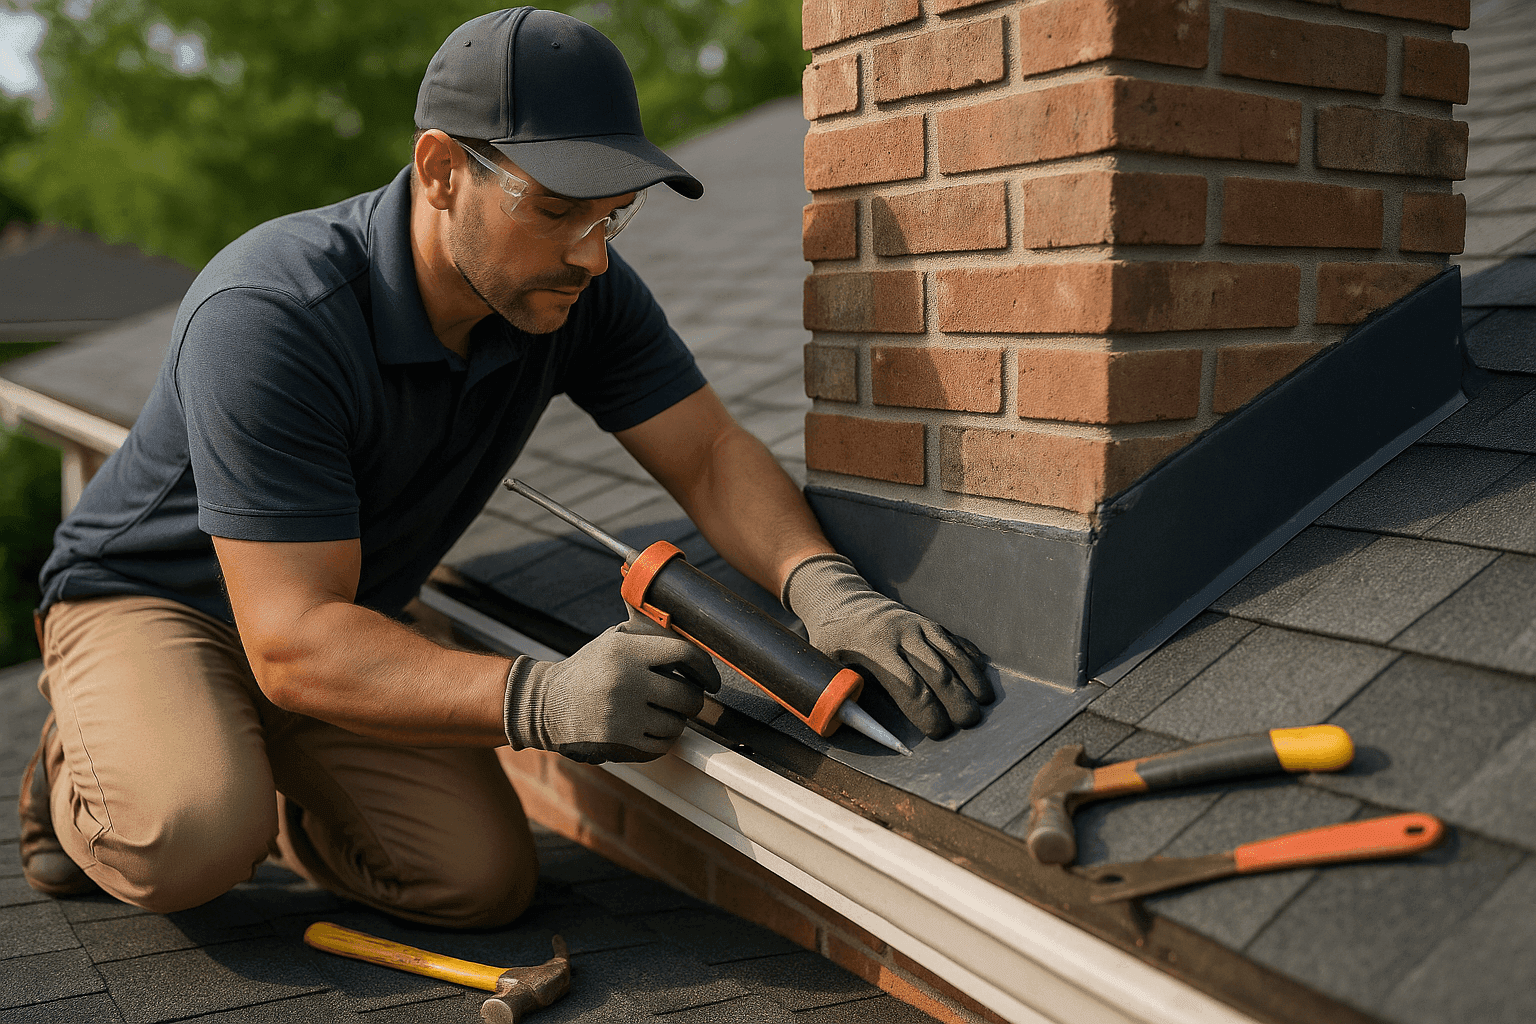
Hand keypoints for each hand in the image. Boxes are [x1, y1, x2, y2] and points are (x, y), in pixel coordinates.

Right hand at [503, 607, 720, 763]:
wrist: (546, 704)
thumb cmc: (589, 668)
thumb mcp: (612, 640)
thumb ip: (648, 631)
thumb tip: (687, 621)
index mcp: (626, 651)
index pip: (684, 654)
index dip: (706, 668)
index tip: (712, 679)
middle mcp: (625, 682)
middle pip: (687, 695)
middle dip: (694, 698)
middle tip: (687, 698)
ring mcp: (622, 715)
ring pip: (677, 724)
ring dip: (678, 720)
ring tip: (664, 712)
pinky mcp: (617, 742)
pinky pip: (662, 745)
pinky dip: (664, 739)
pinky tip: (654, 728)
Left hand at [783, 554, 993, 738]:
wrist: (841, 599)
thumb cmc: (832, 641)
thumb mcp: (826, 664)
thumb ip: (839, 692)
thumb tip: (855, 725)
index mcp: (874, 648)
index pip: (907, 685)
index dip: (926, 711)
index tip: (938, 731)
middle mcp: (901, 634)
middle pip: (936, 671)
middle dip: (956, 699)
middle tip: (968, 723)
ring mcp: (917, 624)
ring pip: (951, 653)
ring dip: (971, 678)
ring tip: (984, 701)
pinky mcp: (928, 622)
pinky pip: (954, 640)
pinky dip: (969, 657)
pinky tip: (982, 674)